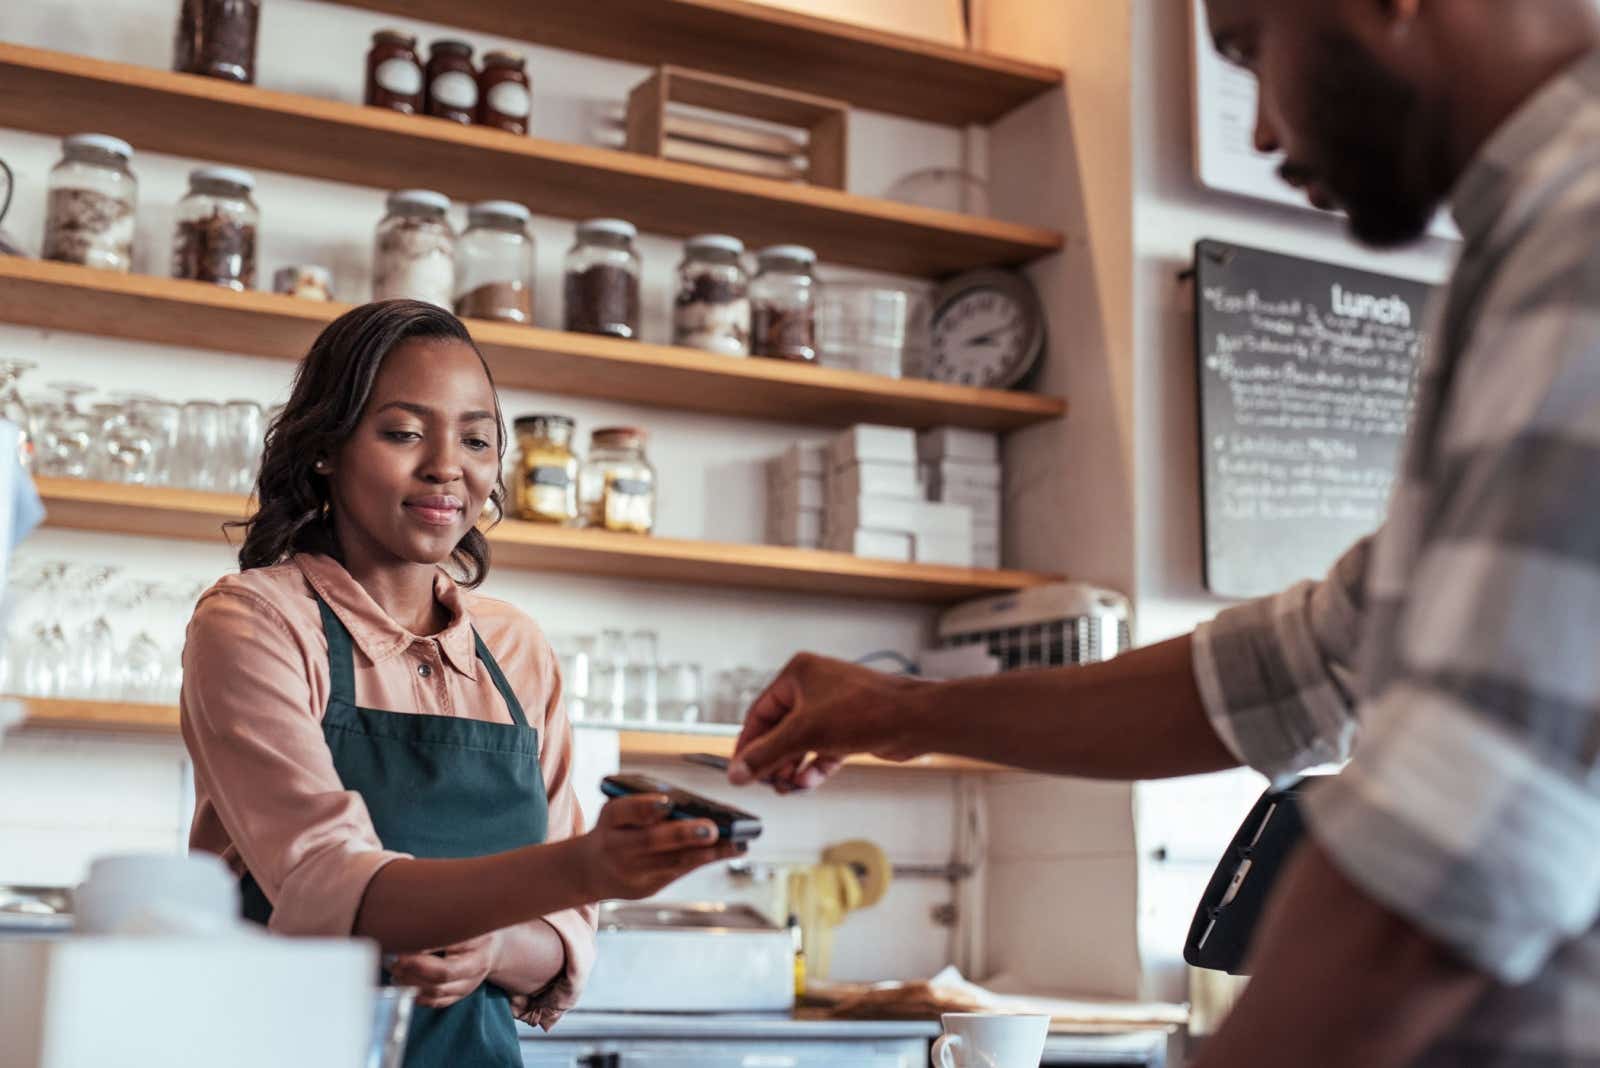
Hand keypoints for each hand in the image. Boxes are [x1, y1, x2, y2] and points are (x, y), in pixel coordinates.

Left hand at [389, 932, 499, 1008]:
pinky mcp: (460, 995)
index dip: (423, 951)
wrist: (492, 947)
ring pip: (438, 991)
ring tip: (396, 973)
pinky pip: (438, 1002)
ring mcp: (470, 983)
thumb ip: (439, 926)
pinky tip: (405, 986)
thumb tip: (409, 932)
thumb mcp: (461, 920)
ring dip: (412, 984)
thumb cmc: (471, 929)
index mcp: (478, 942)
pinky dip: (418, 997)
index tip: (402, 948)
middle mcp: (477, 965)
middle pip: (443, 974)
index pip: (449, 947)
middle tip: (396, 962)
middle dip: (414, 970)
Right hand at [578, 794, 743, 900]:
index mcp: (609, 820)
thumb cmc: (615, 829)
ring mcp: (632, 872)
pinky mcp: (646, 888)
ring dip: (707, 853)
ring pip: (672, 862)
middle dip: (683, 835)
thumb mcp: (617, 813)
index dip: (645, 808)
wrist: (590, 870)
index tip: (668, 804)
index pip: (622, 812)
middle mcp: (617, 847)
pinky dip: (706, 860)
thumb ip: (644, 806)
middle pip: (651, 841)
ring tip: (736, 842)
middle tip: (713, 829)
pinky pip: (680, 872)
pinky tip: (731, 850)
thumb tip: (689, 804)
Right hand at [727, 653, 930, 792]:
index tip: (739, 769)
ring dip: (792, 766)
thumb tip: (738, 772)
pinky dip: (814, 767)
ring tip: (786, 787)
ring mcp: (833, 707)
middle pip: (780, 729)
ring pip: (801, 742)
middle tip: (766, 782)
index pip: (759, 712)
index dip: (748, 743)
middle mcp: (814, 686)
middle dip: (773, 759)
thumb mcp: (805, 734)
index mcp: (798, 674)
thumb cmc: (868, 710)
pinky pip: (822, 750)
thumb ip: (767, 755)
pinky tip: (807, 783)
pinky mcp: (849, 727)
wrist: (914, 719)